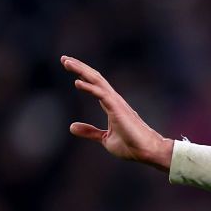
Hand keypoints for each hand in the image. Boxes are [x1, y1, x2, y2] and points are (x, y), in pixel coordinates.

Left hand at [61, 55, 173, 170]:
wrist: (146, 152)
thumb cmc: (131, 145)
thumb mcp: (104, 138)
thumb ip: (89, 131)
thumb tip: (71, 126)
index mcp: (111, 105)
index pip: (95, 85)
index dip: (82, 74)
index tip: (69, 66)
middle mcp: (114, 100)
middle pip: (95, 78)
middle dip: (79, 67)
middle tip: (64, 59)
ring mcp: (116, 103)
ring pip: (97, 81)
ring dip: (81, 71)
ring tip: (67, 62)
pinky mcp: (117, 109)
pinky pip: (101, 94)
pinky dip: (89, 87)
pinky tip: (77, 82)